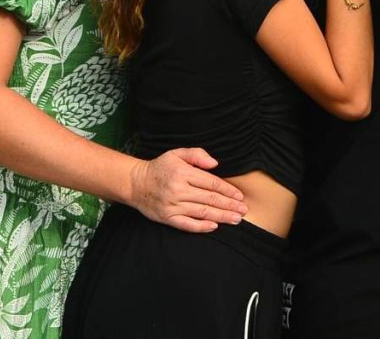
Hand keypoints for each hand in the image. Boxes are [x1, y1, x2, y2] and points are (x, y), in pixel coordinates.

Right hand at [129, 147, 247, 232]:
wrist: (135, 183)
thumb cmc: (160, 167)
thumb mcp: (176, 153)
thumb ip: (197, 154)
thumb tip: (215, 164)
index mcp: (183, 173)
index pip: (212, 183)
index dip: (228, 190)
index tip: (240, 196)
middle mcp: (179, 189)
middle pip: (210, 199)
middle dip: (230, 205)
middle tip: (244, 210)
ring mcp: (173, 205)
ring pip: (202, 212)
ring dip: (222, 216)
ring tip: (236, 219)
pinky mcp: (167, 218)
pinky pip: (187, 224)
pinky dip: (201, 227)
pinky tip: (214, 226)